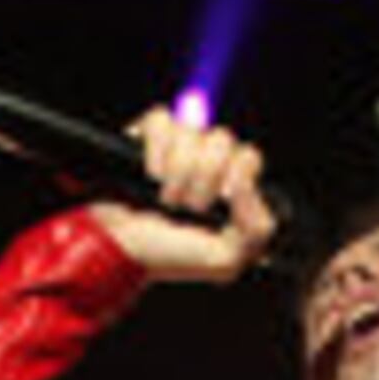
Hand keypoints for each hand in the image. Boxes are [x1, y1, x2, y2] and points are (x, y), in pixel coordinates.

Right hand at [88, 108, 276, 286]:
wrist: (120, 249)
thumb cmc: (168, 254)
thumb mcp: (226, 259)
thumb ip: (258, 228)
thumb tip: (248, 185)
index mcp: (229, 183)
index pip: (248, 156)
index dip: (235, 176)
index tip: (218, 203)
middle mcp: (206, 159)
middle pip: (221, 141)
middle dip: (201, 183)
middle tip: (186, 208)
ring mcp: (177, 144)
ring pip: (191, 132)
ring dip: (175, 173)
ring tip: (163, 199)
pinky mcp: (147, 134)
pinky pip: (161, 120)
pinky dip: (155, 151)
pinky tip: (148, 174)